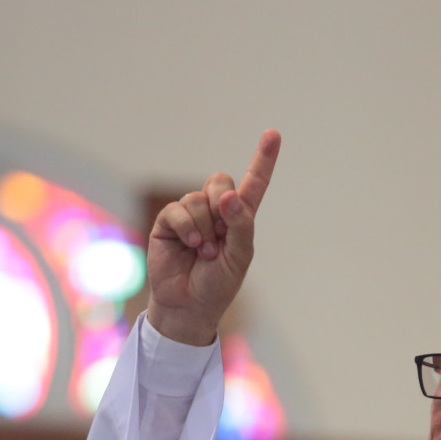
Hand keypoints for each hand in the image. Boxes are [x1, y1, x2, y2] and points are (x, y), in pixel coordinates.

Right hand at [145, 129, 281, 345]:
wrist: (189, 305)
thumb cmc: (218, 284)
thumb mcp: (240, 257)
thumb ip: (240, 225)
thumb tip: (228, 196)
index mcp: (239, 218)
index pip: (254, 184)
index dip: (263, 159)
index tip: (273, 134)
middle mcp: (214, 211)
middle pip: (219, 181)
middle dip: (221, 201)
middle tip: (220, 233)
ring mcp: (190, 215)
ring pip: (198, 198)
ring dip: (205, 227)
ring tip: (205, 252)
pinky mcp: (168, 222)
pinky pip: (177, 210)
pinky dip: (187, 227)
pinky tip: (192, 245)